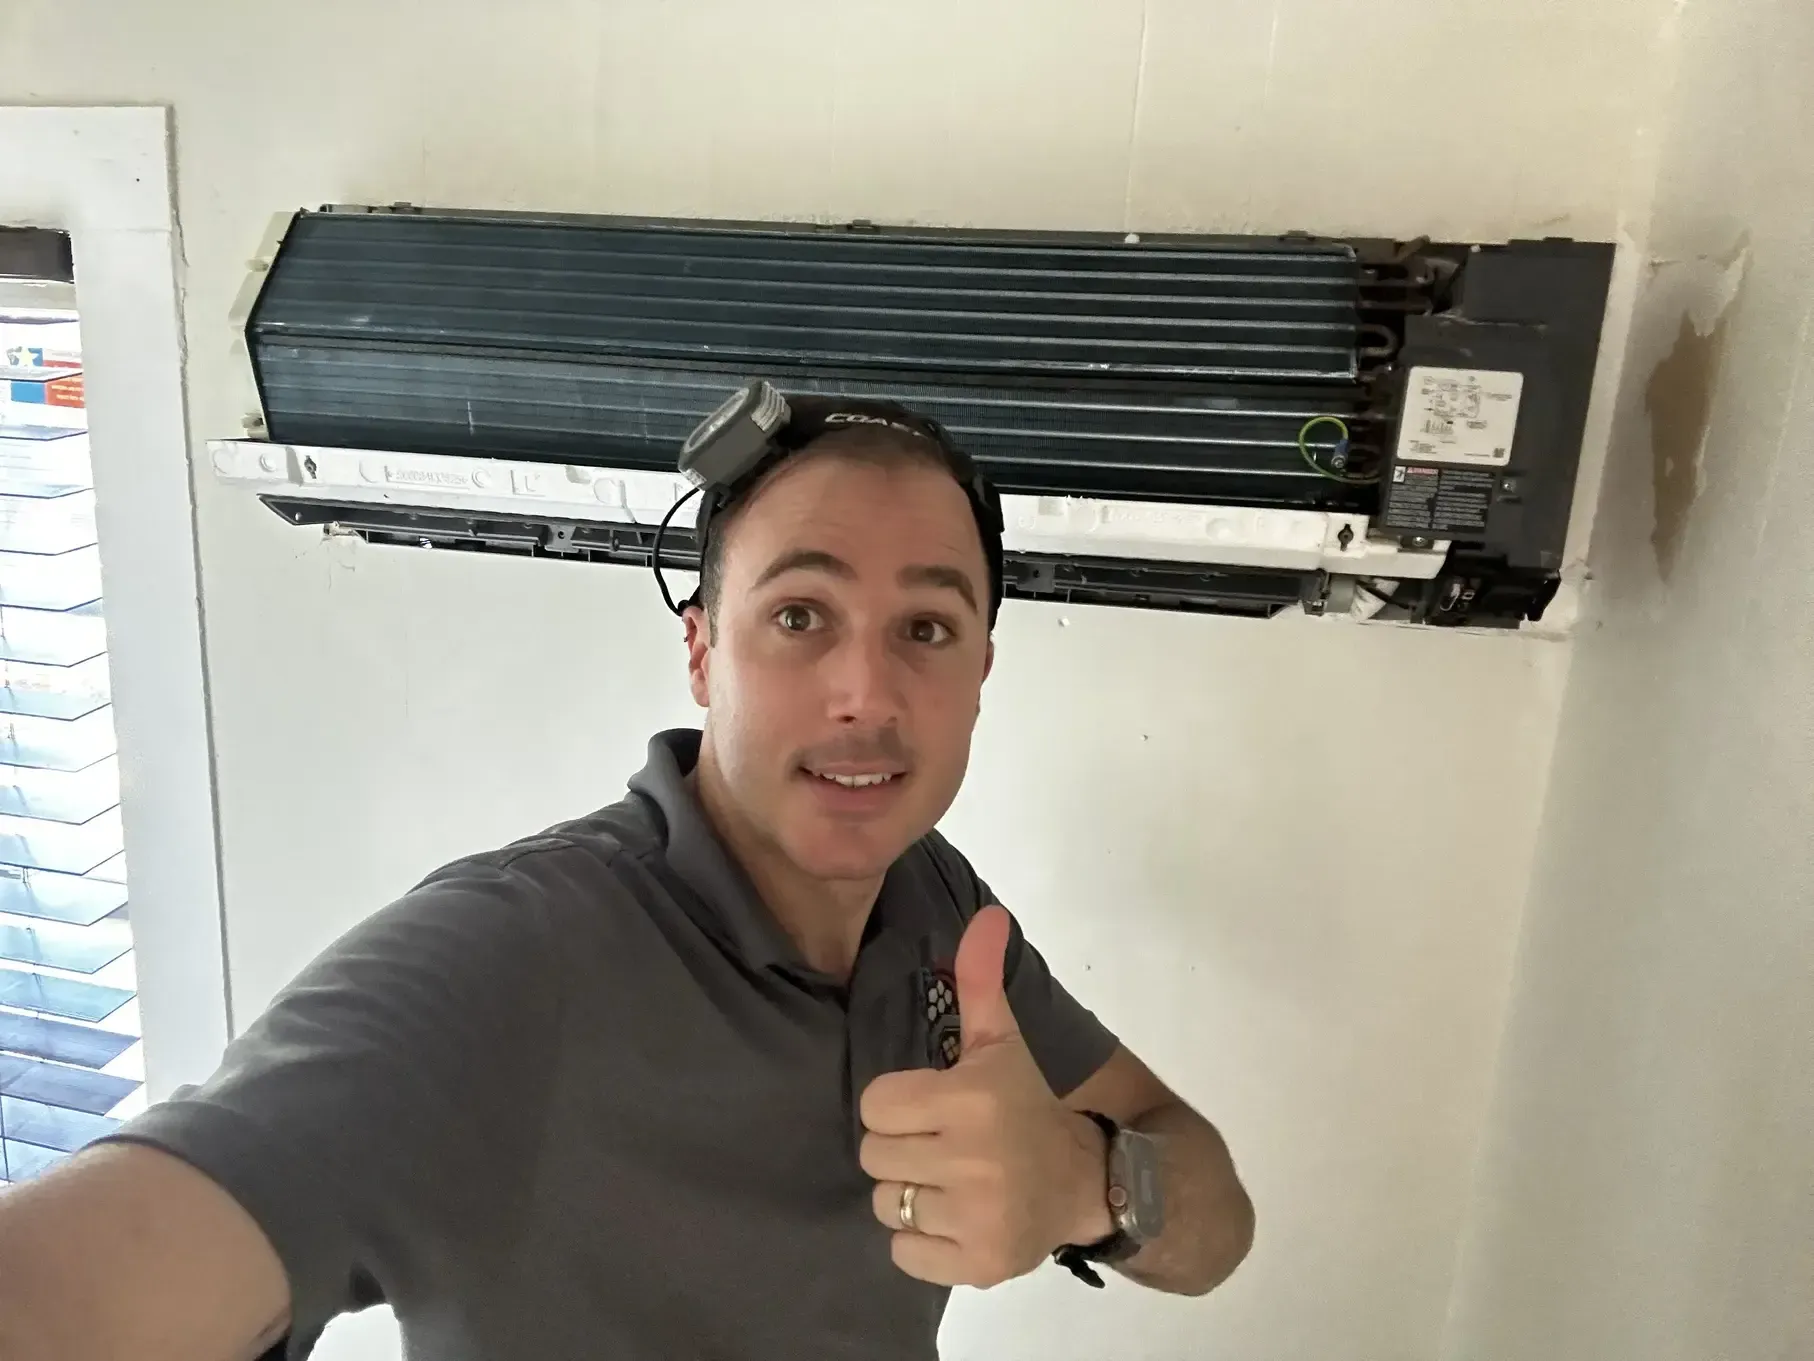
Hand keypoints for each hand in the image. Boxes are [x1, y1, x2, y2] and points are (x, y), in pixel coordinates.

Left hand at [859, 905, 1112, 1286]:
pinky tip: (958, 1219)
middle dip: (903, 1149)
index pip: (875, 1104)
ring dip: (913, 1197)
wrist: (1087, 1182)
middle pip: (875, 1155)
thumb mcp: (1003, 1042)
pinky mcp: (979, 1263)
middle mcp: (973, 1156)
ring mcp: (977, 1214)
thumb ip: (981, 981)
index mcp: (970, 1097)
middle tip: (944, 1145)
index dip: (899, 1105)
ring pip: (888, 1206)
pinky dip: (924, 1244)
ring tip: (952, 1183)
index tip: (935, 1107)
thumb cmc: (1027, 1106)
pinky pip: (905, 1254)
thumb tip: (988, 915)